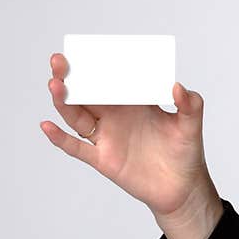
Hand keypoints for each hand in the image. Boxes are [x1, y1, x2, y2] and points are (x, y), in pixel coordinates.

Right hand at [40, 52, 215, 218]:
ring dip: (64, 102)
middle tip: (59, 61)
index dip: (96, 67)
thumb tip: (177, 86)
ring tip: (55, 85)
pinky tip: (47, 126)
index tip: (84, 51)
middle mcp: (116, 116)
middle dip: (70, 77)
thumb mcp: (191, 124)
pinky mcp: (104, 160)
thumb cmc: (186, 151)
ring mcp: (107, 138)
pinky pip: (77, 148)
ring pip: (77, 116)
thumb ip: (190, 103)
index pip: (111, 80)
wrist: (183, 187)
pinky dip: (60, 138)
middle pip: (86, 94)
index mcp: (134, 103)